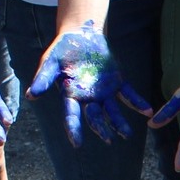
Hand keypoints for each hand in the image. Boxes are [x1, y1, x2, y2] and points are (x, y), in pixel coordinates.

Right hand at [27, 22, 151, 145]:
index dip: (74, 129)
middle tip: (108, 139)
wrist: (81, 36)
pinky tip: (148, 111)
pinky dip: (138, 102)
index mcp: (71, 95)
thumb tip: (31, 95)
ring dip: (119, 123)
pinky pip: (128, 95)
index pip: (71, 115)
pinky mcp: (117, 83)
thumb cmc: (62, 50)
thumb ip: (43, 78)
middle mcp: (88, 98)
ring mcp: (104, 92)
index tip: (77, 143)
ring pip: (112, 112)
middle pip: (95, 117)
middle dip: (101, 128)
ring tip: (126, 135)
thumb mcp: (50, 62)